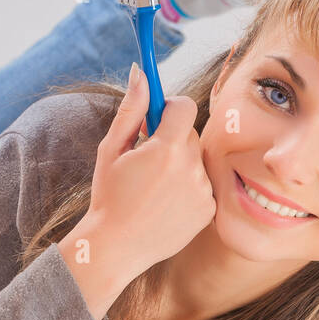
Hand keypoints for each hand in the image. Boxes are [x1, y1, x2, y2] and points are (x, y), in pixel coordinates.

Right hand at [66, 66, 216, 289]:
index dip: (170, 108)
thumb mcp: (112, 150)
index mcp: (165, 148)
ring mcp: (202, 191)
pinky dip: (188, 189)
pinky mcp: (208, 210)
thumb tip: (141, 72)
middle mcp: (190, 168)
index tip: (157, 119)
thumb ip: (131, 109)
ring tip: (155, 188)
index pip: (185, 106)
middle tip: (147, 161)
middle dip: (172, 139)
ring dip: (180, 165)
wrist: (117, 247)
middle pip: (190, 134)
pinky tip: (165, 204)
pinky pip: (202, 185)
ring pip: (197, 160)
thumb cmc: (109, 197)